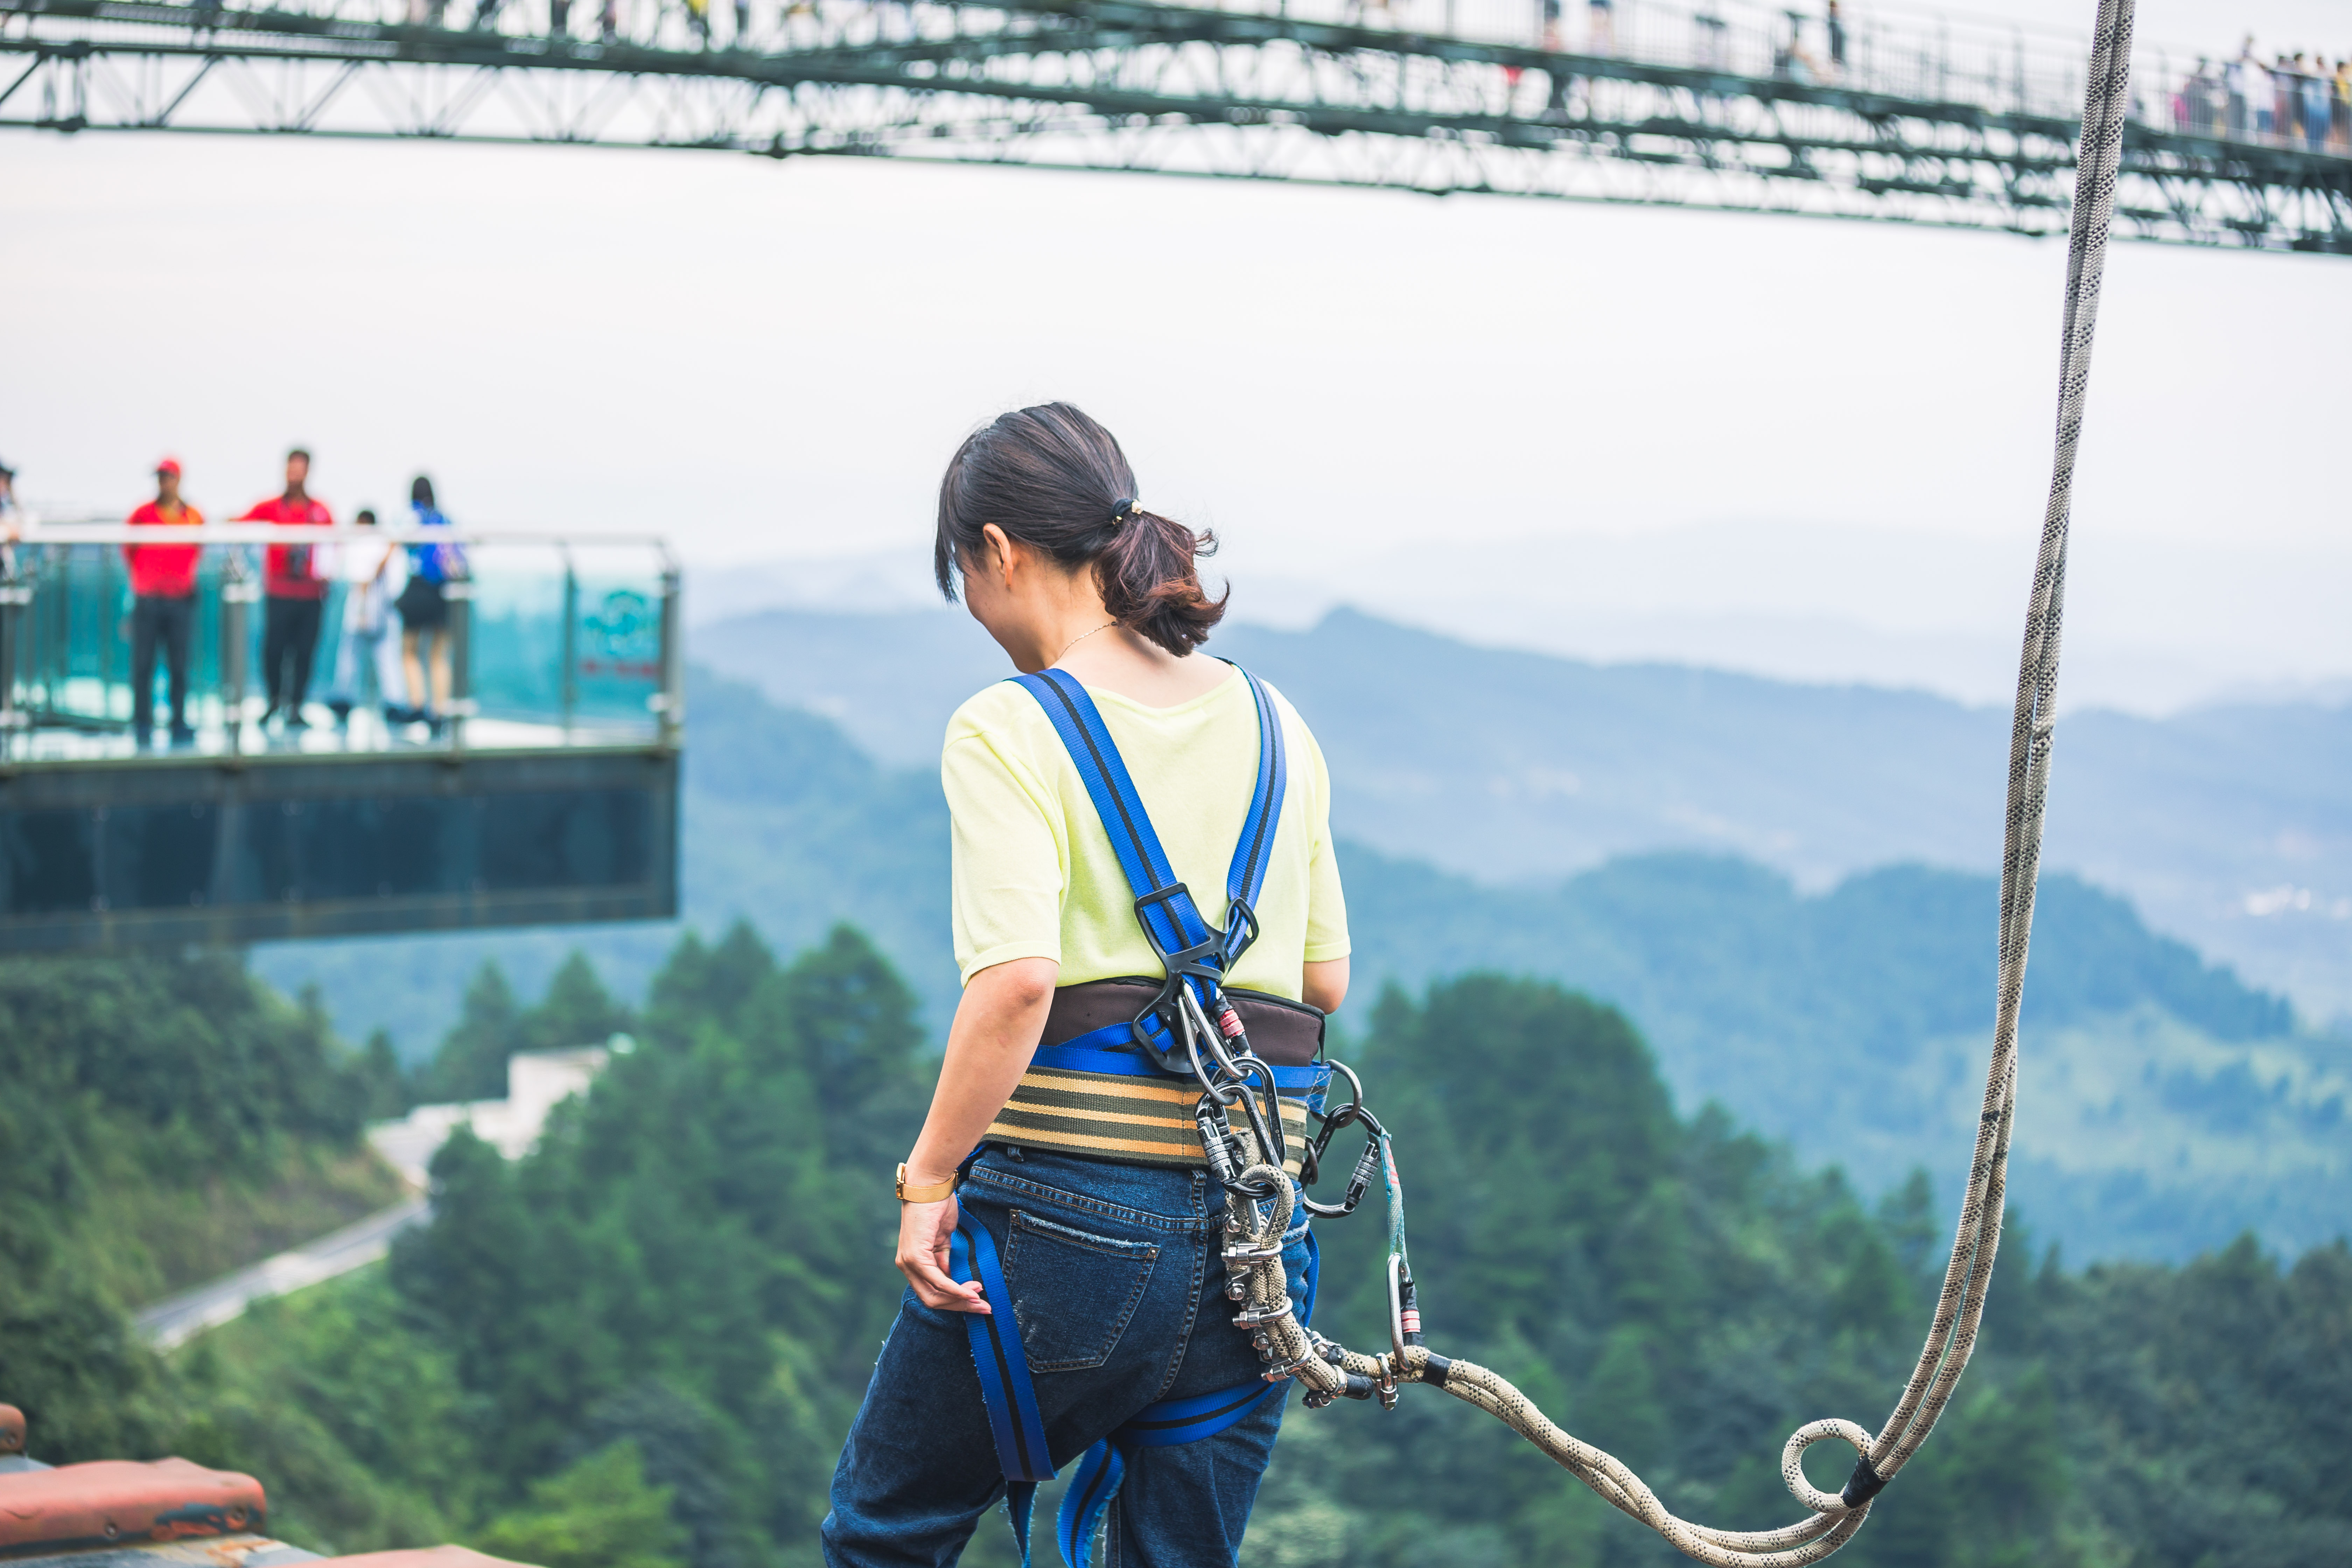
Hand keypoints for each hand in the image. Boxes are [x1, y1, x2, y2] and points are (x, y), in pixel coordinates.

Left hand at [896, 1194, 989, 1313]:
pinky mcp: (915, 1257)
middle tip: (982, 1307)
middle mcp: (906, 1266)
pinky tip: (970, 1291)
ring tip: (980, 1298)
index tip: (977, 1302)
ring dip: (960, 1299)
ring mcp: (908, 1263)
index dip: (955, 1301)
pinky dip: (955, 1289)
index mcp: (913, 1263)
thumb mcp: (944, 1240)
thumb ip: (946, 1261)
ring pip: (934, 1295)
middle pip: (932, 1300)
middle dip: (959, 1306)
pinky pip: (937, 1281)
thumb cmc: (938, 1208)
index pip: (932, 1293)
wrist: (930, 1186)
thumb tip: (957, 1281)